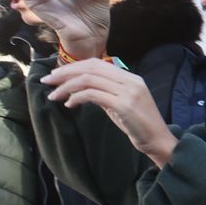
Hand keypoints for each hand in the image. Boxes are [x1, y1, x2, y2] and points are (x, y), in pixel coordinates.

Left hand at [41, 58, 178, 166]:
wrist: (158, 141)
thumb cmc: (139, 125)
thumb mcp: (120, 104)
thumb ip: (105, 92)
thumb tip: (81, 87)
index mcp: (131, 77)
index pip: (96, 63)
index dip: (73, 66)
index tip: (56, 75)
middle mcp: (130, 80)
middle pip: (90, 68)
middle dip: (65, 73)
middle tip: (47, 82)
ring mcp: (128, 92)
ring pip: (89, 80)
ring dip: (66, 87)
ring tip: (54, 96)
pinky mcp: (124, 105)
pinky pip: (93, 95)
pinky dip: (76, 97)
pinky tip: (69, 104)